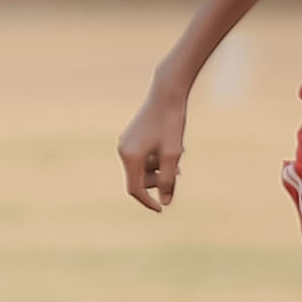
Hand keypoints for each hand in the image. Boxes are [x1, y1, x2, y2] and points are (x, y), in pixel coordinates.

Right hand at [117, 81, 188, 211]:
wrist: (167, 92)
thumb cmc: (171, 122)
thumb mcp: (172, 154)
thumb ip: (168, 180)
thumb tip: (165, 202)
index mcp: (130, 156)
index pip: (135, 189)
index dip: (148, 201)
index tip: (162, 209)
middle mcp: (124, 150)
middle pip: (138, 179)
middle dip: (157, 181)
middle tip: (178, 173)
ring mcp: (126, 142)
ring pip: (142, 168)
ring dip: (159, 169)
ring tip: (178, 159)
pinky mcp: (132, 136)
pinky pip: (142, 156)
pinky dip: (156, 159)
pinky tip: (172, 150)